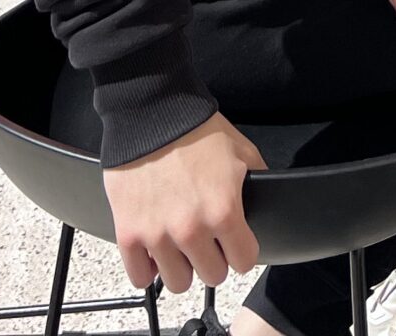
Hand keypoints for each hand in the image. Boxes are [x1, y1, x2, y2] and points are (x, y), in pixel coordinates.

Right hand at [103, 111, 267, 292]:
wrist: (149, 112)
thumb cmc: (193, 128)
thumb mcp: (241, 150)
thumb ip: (257, 181)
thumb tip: (265, 201)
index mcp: (223, 210)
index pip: (244, 261)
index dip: (242, 250)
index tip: (235, 243)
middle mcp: (191, 229)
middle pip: (212, 276)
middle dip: (214, 258)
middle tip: (207, 238)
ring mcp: (157, 235)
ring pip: (179, 282)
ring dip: (182, 266)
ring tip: (180, 244)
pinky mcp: (129, 234)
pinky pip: (140, 277)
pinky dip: (148, 268)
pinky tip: (154, 250)